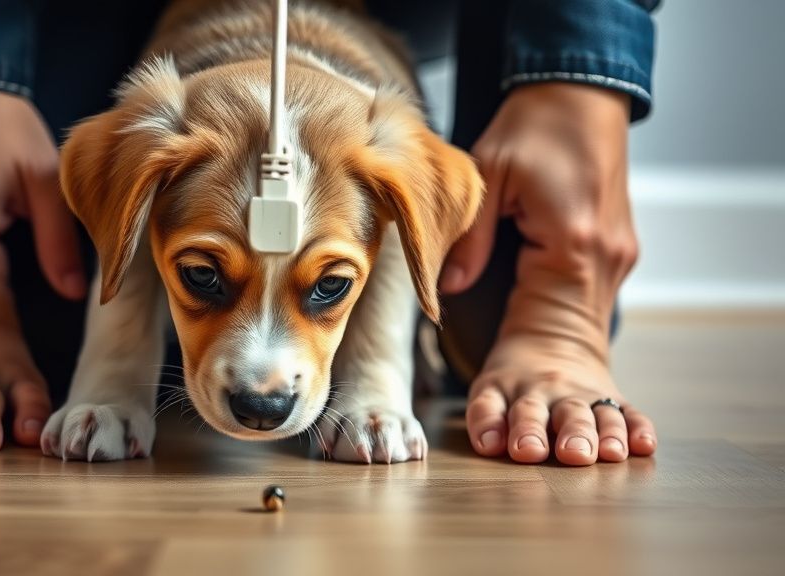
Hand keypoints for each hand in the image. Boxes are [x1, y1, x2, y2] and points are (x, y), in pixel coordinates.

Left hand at [441, 83, 656, 464]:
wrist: (580, 95)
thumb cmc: (536, 126)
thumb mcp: (491, 172)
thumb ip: (468, 236)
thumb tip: (446, 287)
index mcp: (572, 243)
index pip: (545, 318)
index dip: (524, 368)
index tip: (505, 411)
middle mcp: (601, 260)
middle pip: (576, 342)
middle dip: (555, 397)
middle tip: (535, 450)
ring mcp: (610, 260)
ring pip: (590, 335)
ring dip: (576, 386)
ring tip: (569, 443)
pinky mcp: (606, 256)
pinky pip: (594, 315)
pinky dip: (588, 352)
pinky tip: (590, 389)